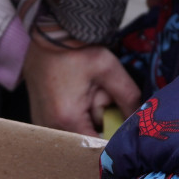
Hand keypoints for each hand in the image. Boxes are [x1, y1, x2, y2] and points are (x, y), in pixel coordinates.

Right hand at [22, 39, 140, 135]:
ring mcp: (41, 122)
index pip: (96, 145)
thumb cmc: (76, 49)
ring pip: (74, 132)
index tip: (119, 125)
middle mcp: (50, 126)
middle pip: (85, 138)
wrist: (48, 33)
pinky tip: (73, 95)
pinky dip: (73, 115)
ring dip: (84, 119)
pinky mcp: (38, 117)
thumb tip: (139, 118)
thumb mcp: (109, 68)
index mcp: (68, 118)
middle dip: (98, 123)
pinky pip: (62, 126)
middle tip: (98, 95)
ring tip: (84, 93)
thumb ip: (129, 96)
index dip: (111, 139)